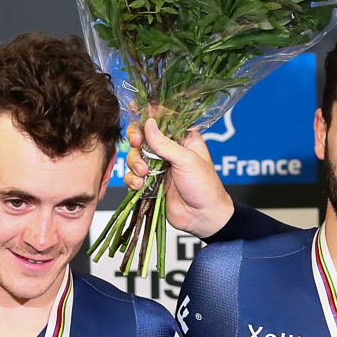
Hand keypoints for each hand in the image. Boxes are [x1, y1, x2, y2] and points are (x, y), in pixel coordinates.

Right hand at [124, 120, 235, 238]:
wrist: (203, 217)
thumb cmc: (204, 186)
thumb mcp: (187, 160)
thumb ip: (165, 144)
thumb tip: (148, 123)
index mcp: (182, 139)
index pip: (160, 121)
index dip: (146, 119)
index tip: (139, 123)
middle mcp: (168, 150)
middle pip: (142, 137)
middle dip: (136, 142)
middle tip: (137, 145)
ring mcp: (157, 166)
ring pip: (134, 156)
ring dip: (134, 163)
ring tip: (143, 173)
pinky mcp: (149, 183)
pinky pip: (132, 176)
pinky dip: (132, 179)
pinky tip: (139, 185)